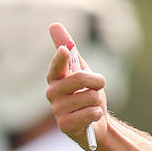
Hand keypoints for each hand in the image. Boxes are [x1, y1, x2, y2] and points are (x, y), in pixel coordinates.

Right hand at [46, 23, 109, 150]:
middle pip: (79, 79)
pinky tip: (91, 118)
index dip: (60, 58)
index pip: (56, 66)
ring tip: (91, 106)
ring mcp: (57, 110)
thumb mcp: (81, 71)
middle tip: (99, 87)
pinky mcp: (65, 126)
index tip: (65, 50)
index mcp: (55, 78)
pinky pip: (91, 113)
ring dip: (97, 101)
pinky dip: (96, 114)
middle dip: (97, 81)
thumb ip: (70, 51)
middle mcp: (52, 93)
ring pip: (89, 97)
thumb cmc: (87, 95)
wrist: (96, 124)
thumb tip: (53, 25)